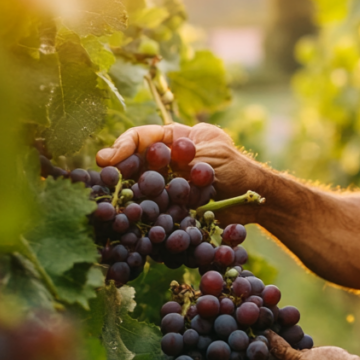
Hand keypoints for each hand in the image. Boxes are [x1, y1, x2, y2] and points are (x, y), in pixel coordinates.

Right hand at [95, 122, 262, 204]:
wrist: (256, 201)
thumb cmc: (237, 169)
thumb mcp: (210, 156)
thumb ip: (180, 157)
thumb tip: (149, 158)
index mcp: (174, 138)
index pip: (141, 136)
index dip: (123, 146)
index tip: (109, 159)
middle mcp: (165, 161)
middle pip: (132, 163)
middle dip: (117, 172)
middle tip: (103, 181)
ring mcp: (165, 184)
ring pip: (136, 188)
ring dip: (126, 196)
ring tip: (113, 205)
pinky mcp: (168, 207)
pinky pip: (149, 210)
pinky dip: (141, 216)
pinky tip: (132, 223)